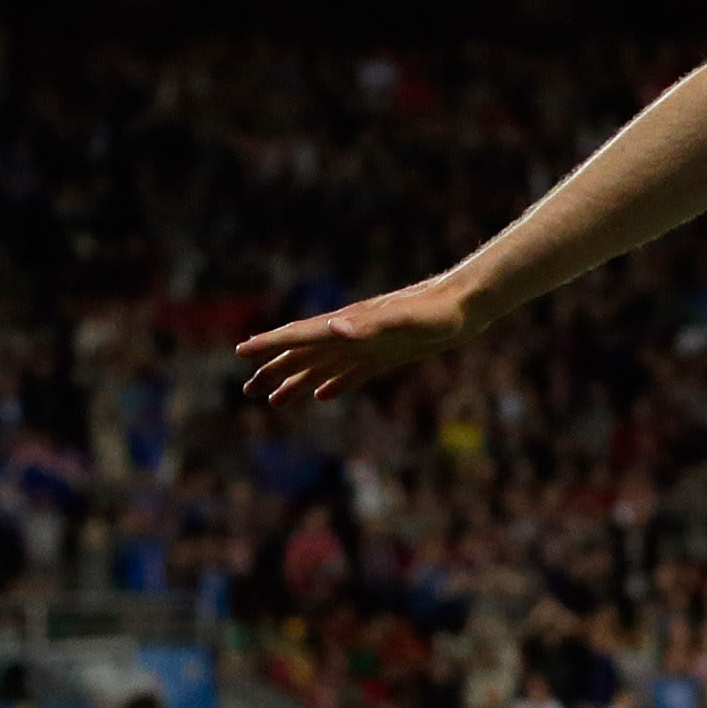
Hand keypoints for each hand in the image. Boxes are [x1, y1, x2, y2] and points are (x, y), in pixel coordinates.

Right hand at [238, 273, 483, 403]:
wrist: (465, 306)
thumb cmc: (436, 312)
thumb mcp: (404, 320)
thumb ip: (368, 325)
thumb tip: (333, 327)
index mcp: (347, 325)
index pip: (300, 335)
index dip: (270, 344)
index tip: (241, 352)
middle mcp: (350, 335)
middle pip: (303, 355)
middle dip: (274, 371)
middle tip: (247, 390)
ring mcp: (366, 347)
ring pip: (321, 367)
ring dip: (295, 382)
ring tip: (273, 400)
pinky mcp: (385, 357)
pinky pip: (349, 374)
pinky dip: (332, 385)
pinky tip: (321, 396)